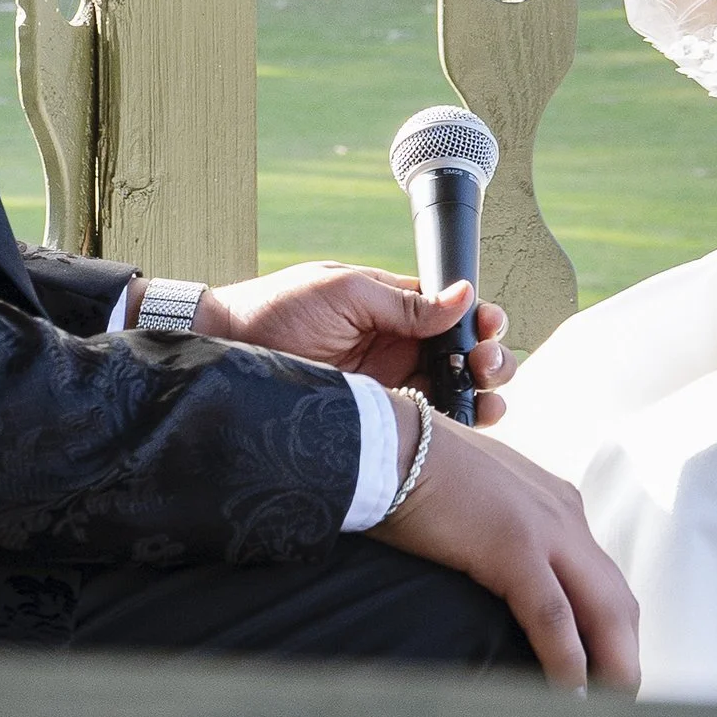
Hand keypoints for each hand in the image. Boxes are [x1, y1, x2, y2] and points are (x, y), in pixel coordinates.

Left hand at [196, 264, 512, 421]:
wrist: (229, 352)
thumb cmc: (278, 310)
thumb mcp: (344, 294)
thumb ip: (404, 302)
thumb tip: (465, 293)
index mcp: (391, 306)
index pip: (451, 312)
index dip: (478, 319)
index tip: (488, 326)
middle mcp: (396, 346)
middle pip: (461, 353)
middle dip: (487, 356)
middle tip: (484, 361)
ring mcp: (388, 385)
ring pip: (452, 390)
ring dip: (481, 390)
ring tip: (486, 392)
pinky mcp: (376, 419)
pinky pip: (424, 423)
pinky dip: (454, 424)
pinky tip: (468, 420)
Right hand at [376, 409, 640, 692]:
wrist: (386, 443)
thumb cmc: (419, 475)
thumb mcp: (481, 502)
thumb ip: (504, 534)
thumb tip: (499, 577)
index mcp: (557, 503)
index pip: (603, 579)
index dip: (610, 631)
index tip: (605, 672)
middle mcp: (565, 514)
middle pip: (618, 601)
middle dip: (624, 657)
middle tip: (618, 706)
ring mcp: (545, 529)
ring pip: (604, 612)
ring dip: (612, 668)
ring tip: (606, 714)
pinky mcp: (514, 548)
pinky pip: (554, 618)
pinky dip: (568, 663)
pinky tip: (568, 696)